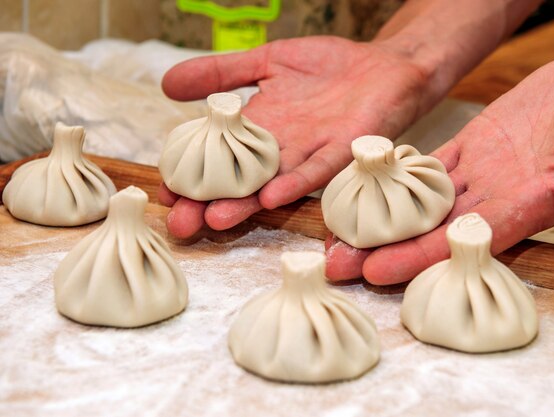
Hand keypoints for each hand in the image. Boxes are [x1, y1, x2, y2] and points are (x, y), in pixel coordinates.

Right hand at [159, 36, 437, 237]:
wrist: (385, 65)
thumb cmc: (327, 67)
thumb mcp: (266, 61)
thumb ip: (220, 73)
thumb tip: (166, 84)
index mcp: (258, 128)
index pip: (217, 155)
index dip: (192, 174)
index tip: (166, 194)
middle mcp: (280, 147)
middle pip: (239, 178)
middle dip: (209, 202)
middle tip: (181, 224)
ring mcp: (310, 150)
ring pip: (272, 180)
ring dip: (246, 202)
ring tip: (216, 219)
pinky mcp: (343, 148)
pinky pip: (317, 169)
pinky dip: (295, 183)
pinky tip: (271, 197)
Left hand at [326, 37, 553, 284]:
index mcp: (533, 200)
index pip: (470, 239)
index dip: (424, 257)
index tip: (379, 271)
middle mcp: (501, 195)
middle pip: (435, 232)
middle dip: (387, 250)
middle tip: (338, 265)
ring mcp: (485, 172)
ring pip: (425, 204)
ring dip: (383, 218)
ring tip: (339, 233)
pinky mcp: (474, 145)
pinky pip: (430, 166)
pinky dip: (398, 175)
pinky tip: (366, 182)